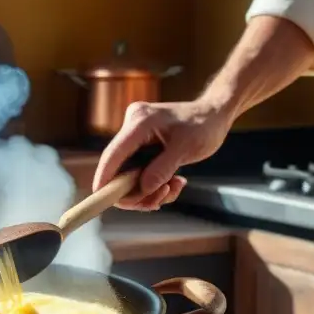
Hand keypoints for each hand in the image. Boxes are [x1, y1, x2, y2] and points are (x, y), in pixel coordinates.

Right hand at [92, 99, 233, 210]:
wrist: (214, 114)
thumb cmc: (204, 125)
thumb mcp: (186, 148)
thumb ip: (163, 169)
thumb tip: (144, 189)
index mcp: (140, 122)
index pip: (113, 155)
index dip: (104, 179)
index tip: (100, 199)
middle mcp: (132, 127)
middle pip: (119, 170)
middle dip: (137, 191)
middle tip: (160, 199)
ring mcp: (135, 138)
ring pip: (130, 175)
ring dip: (150, 190)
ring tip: (174, 187)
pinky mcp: (141, 146)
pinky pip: (140, 173)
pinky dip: (155, 184)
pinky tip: (174, 182)